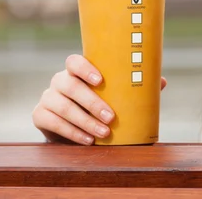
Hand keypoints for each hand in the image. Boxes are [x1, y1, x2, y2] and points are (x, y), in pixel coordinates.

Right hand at [32, 54, 166, 144]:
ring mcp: (47, 97)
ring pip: (62, 106)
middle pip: (69, 85)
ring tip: (104, 133)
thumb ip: (134, 87)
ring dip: (85, 121)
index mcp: (77, 70)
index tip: (101, 80)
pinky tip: (88, 140)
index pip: (74, 61)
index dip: (85, 68)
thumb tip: (161, 82)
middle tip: (111, 117)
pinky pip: (52, 123)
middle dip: (92, 102)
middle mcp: (60, 80)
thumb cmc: (101, 104)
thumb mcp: (116, 94)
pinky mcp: (40, 115)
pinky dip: (72, 133)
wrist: (77, 126)